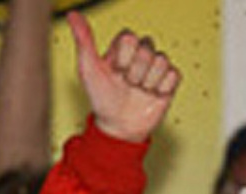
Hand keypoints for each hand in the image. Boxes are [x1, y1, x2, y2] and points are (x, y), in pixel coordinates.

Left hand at [67, 12, 180, 142]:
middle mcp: (141, 52)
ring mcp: (156, 66)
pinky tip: (150, 95)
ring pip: (161, 61)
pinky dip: (160, 89)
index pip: (129, 38)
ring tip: (136, 90)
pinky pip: (173, 75)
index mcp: (122, 46)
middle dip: (133, 71)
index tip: (113, 72)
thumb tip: (73, 14)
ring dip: (146, 81)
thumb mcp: (88, 69)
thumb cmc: (101, 98)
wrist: (118, 127)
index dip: (121, 58)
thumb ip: (83, 40)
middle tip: (125, 83)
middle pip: (147, 48)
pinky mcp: (171, 80)